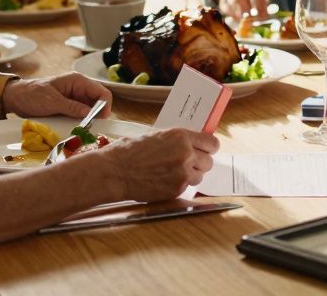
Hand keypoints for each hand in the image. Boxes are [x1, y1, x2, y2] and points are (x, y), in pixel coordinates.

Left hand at [4, 73, 113, 118]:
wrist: (15, 97)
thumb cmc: (32, 95)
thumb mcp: (52, 102)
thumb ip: (72, 107)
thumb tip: (90, 113)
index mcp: (78, 81)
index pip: (102, 92)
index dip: (105, 106)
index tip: (100, 120)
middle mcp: (80, 88)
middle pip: (99, 101)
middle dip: (98, 114)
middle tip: (91, 127)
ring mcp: (75, 97)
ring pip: (92, 109)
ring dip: (90, 119)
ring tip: (84, 128)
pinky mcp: (70, 106)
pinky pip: (82, 113)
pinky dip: (82, 120)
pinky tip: (78, 127)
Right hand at [100, 128, 219, 201]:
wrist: (115, 171)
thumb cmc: (130, 151)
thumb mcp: (156, 136)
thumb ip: (177, 140)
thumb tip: (192, 143)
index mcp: (181, 136)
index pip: (212, 143)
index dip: (209, 147)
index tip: (207, 150)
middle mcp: (186, 154)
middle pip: (209, 161)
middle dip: (200, 162)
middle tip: (188, 163)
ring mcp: (182, 174)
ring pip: (199, 176)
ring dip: (190, 175)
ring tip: (173, 172)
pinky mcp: (176, 190)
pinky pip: (187, 188)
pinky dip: (179, 185)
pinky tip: (165, 180)